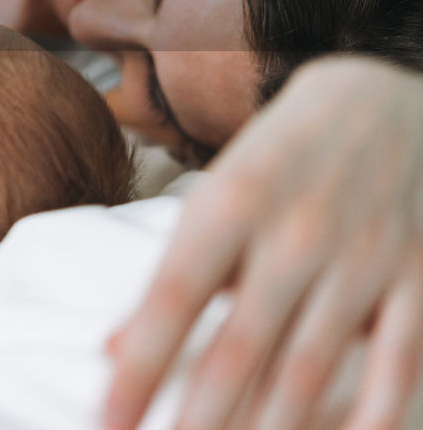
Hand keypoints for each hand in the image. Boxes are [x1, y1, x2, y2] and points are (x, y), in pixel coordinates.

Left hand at [104, 56, 422, 429]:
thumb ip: (172, 278)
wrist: (380, 100)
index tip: (106, 424)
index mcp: (229, 204)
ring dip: (268, 428)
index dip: (139, 370)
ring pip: (310, 367)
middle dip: (199, 417)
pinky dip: (370, 417)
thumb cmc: (275, 163)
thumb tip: (112, 351)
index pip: (171, 300)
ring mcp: (364, 255)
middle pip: (239, 347)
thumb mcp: (213, 200)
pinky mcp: (418, 276)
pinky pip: (397, 364)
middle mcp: (295, 231)